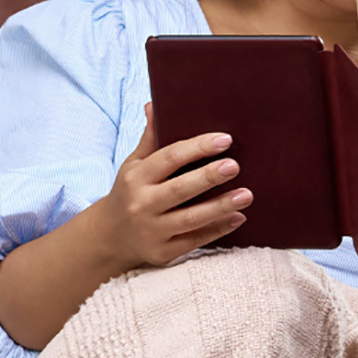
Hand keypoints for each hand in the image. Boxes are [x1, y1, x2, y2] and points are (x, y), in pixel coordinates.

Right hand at [96, 102, 252, 269]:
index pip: (170, 158)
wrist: (109, 236)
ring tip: (247, 195)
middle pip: (180, 190)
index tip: (225, 140)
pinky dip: (218, 230)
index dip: (197, 148)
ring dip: (221, 207)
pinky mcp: (162, 253)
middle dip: (209, 177)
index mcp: (137, 177)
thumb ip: (150, 138)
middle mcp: (142, 204)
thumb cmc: (130, 191)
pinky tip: (238, 218)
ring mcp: (152, 231)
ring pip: (191, 219)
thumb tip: (154, 104)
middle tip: (236, 166)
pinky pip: (194, 241)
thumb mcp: (133, 164)